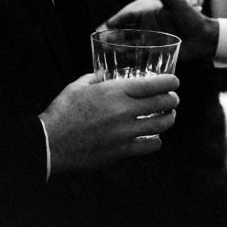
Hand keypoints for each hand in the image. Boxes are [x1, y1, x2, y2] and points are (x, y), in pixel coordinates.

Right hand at [39, 73, 179, 174]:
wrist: (51, 143)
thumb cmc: (63, 111)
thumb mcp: (79, 85)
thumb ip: (97, 78)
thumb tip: (107, 74)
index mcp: (115, 91)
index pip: (156, 84)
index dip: (171, 82)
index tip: (175, 82)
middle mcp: (124, 111)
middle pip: (164, 104)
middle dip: (173, 100)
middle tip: (172, 99)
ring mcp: (125, 133)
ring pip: (162, 125)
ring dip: (168, 119)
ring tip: (167, 117)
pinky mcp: (122, 151)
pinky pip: (150, 146)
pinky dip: (155, 140)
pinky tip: (152, 137)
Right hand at [106, 0, 218, 60]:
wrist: (205, 37)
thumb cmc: (192, 18)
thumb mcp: (176, 3)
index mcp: (149, 14)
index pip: (129, 16)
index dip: (118, 20)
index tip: (108, 24)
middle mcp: (147, 27)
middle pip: (125, 30)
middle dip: (113, 35)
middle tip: (101, 40)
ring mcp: (151, 40)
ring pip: (130, 44)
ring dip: (119, 47)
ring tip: (107, 52)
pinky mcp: (156, 52)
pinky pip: (140, 56)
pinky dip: (130, 59)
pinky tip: (121, 63)